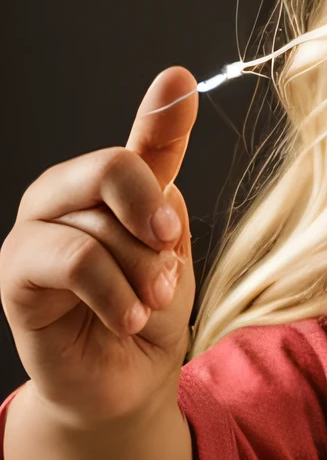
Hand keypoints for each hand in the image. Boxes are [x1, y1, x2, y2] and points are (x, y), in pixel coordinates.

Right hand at [1, 68, 197, 425]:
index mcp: (110, 188)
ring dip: (140, 270)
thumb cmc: (148, 310)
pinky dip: (113, 292)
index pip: (140, 138)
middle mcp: (64, 199)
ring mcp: (34, 236)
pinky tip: (127, 317)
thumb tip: (167, 133)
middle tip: (171, 251)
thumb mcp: (173, 249)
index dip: (161, 110)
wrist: (128, 379)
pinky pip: (72, 261)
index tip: (177, 80)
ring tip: (150, 301)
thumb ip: (166, 198)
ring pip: (97, 225)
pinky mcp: (17, 280)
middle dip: (151, 210)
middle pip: (108, 167)